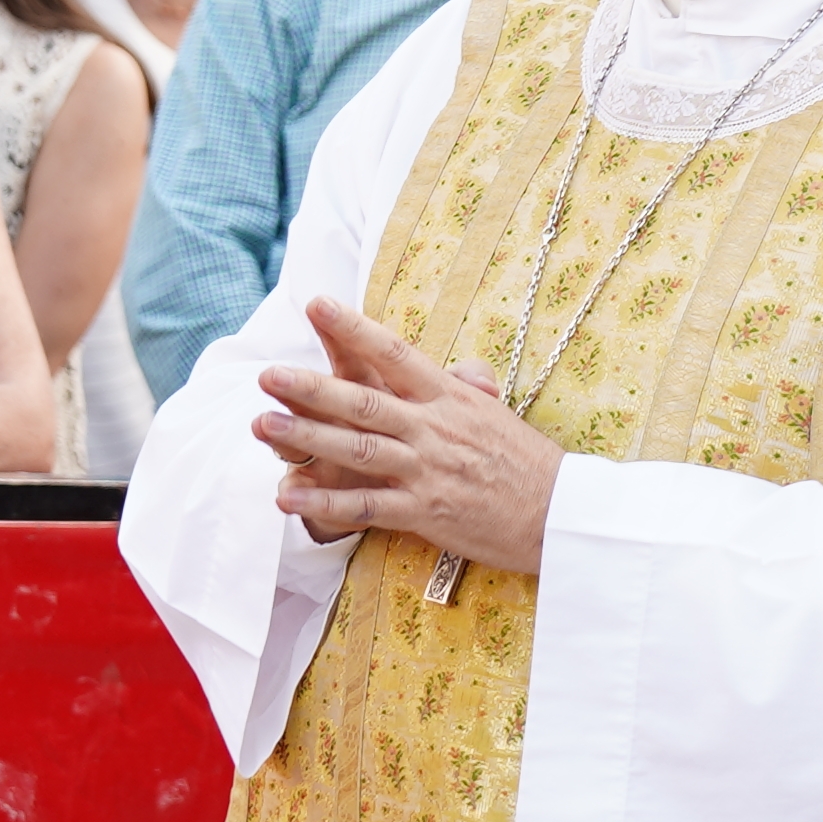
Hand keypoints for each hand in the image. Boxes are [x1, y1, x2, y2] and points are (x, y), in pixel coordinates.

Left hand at [255, 299, 561, 575]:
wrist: (560, 516)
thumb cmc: (528, 464)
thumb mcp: (496, 413)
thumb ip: (466, 386)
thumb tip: (453, 369)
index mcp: (450, 397)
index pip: (394, 353)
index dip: (353, 328)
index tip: (317, 304)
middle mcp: (434, 428)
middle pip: (363, 400)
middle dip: (310, 386)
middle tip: (267, 373)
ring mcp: (427, 470)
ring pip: (357, 448)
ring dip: (306, 436)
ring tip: (262, 423)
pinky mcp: (425, 512)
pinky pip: (366, 506)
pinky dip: (324, 503)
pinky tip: (288, 496)